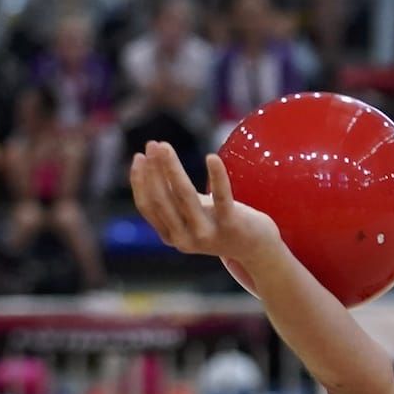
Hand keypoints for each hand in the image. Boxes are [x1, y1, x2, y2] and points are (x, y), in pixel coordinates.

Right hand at [129, 141, 279, 268]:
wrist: (254, 249)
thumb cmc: (218, 224)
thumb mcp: (190, 214)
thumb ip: (171, 198)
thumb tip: (149, 166)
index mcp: (172, 237)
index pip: (148, 207)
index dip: (140, 181)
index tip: (139, 156)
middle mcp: (186, 240)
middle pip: (163, 200)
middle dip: (154, 170)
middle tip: (152, 144)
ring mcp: (208, 235)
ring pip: (185, 196)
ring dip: (172, 168)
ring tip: (164, 146)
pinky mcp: (232, 226)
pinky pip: (222, 198)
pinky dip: (217, 177)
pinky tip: (211, 158)